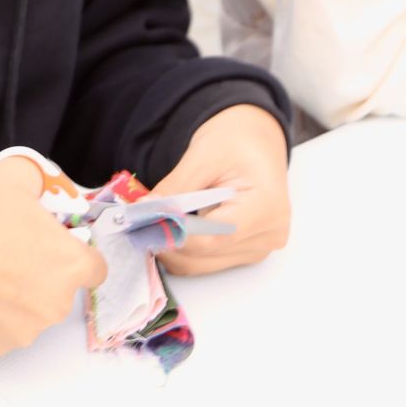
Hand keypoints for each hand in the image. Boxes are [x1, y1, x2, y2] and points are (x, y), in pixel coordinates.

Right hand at [0, 158, 105, 356]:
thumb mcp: (15, 178)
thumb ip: (39, 183)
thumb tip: (40, 185)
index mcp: (70, 264)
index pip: (94, 269)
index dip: (76, 256)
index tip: (56, 248)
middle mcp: (54, 304)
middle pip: (59, 292)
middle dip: (41, 275)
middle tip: (9, 253)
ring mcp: (23, 331)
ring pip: (29, 314)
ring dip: (15, 298)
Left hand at [148, 104, 289, 276]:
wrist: (253, 142)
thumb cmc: (236, 142)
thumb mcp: (202, 155)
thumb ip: (176, 186)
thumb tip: (147, 209)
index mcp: (266, 207)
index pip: (214, 237)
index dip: (174, 233)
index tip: (144, 223)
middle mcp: (268, 236)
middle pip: (205, 256)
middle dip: (167, 240)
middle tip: (137, 222)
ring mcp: (259, 248)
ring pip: (201, 264)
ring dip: (173, 246)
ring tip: (153, 221)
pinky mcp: (247, 253)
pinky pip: (206, 262)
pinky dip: (183, 249)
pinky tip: (172, 227)